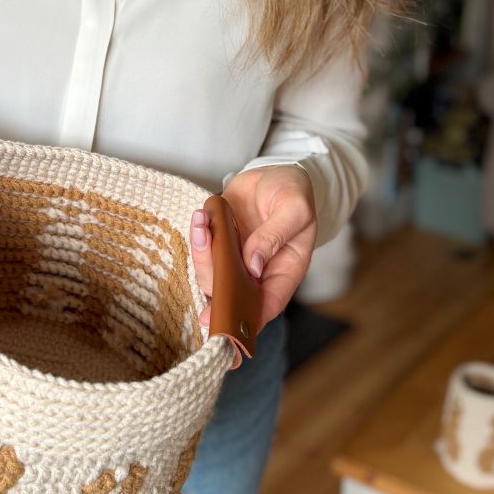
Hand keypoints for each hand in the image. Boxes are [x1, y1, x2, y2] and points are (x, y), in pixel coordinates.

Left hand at [189, 165, 317, 332]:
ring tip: (203, 223)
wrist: (276, 172)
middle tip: (207, 255)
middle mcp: (257, 270)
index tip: (228, 321)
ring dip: (202, 251)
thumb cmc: (293, 193)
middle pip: (232, 291)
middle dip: (214, 279)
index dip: (248, 318)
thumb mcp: (294, 209)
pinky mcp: (220, 239)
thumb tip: (253, 265)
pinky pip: (204, 246)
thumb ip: (275, 236)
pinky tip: (202, 216)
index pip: (267, 304)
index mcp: (284, 270)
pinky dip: (199, 233)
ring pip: (212, 271)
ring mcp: (236, 256)